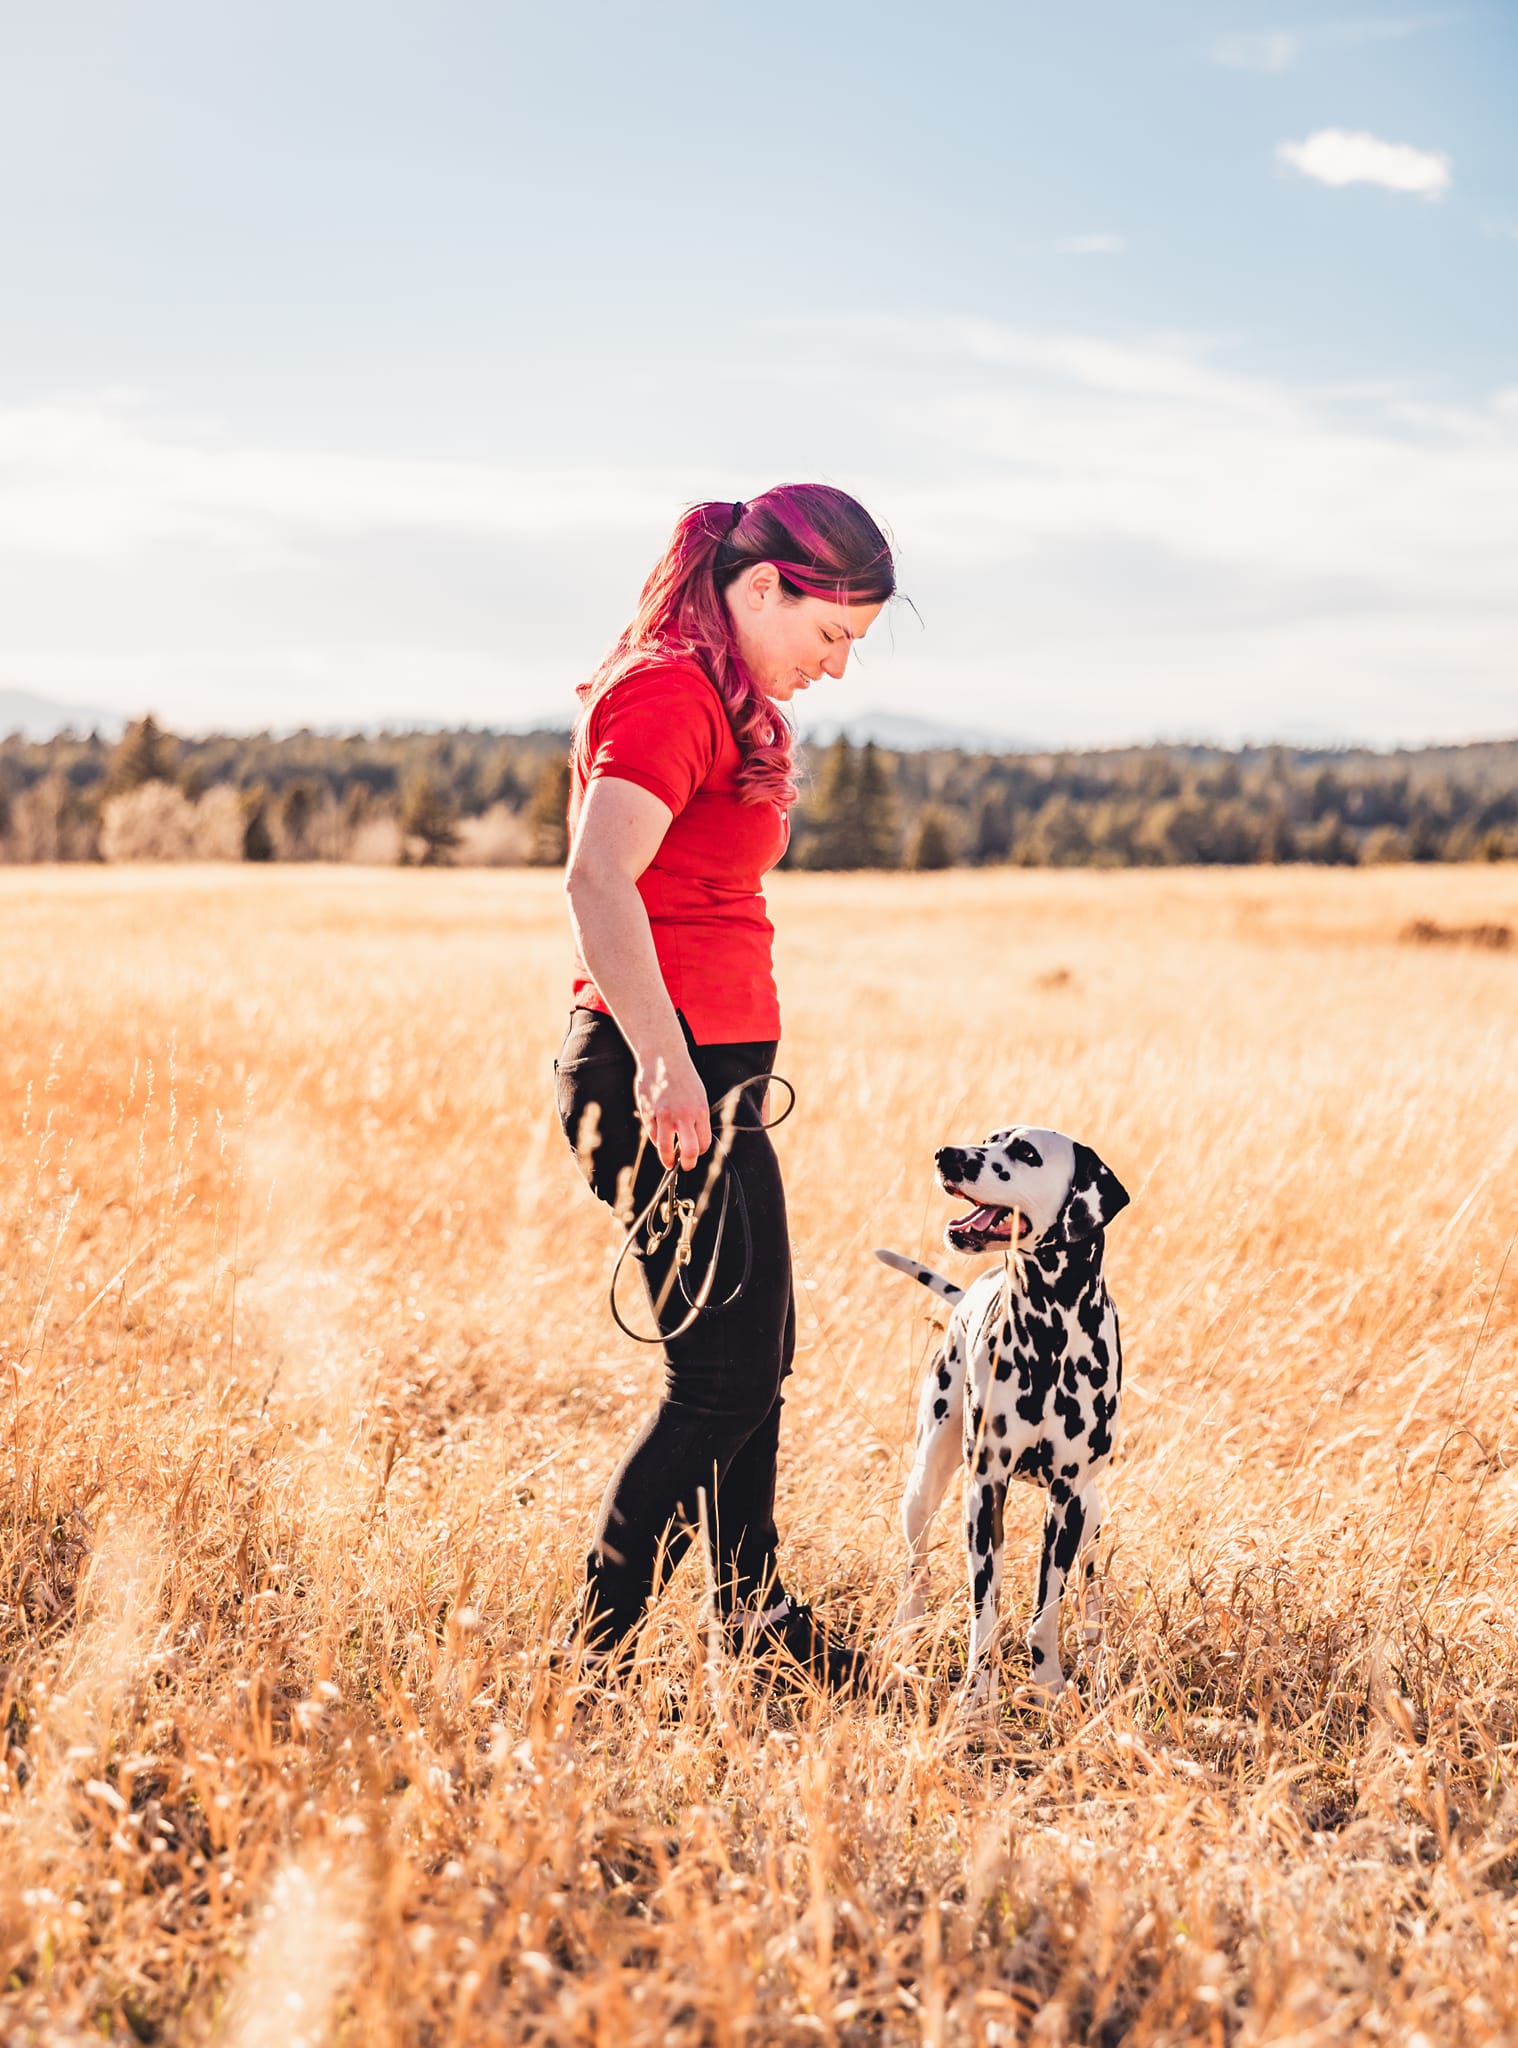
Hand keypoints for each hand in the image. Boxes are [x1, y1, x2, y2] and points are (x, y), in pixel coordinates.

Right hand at [634, 1042, 710, 1170]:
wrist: (663, 1056)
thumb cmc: (683, 1077)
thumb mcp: (698, 1096)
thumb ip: (696, 1118)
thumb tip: (691, 1143)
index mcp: (700, 1111)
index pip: (703, 1144)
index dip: (699, 1153)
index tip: (695, 1153)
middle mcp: (684, 1115)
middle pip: (689, 1151)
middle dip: (688, 1164)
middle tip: (684, 1166)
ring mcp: (665, 1115)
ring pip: (666, 1148)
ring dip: (667, 1160)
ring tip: (668, 1162)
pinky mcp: (649, 1112)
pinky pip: (652, 1134)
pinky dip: (656, 1138)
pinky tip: (658, 1134)